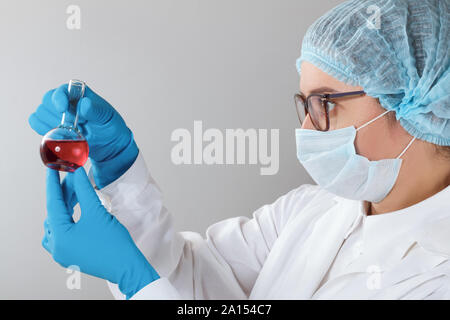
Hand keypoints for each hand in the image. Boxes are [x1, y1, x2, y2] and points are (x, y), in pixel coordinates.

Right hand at [29, 84, 138, 187]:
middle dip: (56, 114)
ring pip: (40, 113)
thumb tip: (84, 104)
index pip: (62, 90)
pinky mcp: (50, 125)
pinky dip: (44, 131)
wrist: (108, 144)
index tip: (62, 109)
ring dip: (51, 124)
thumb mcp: (107, 117)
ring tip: (71, 132)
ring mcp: (56, 113)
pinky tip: (60, 136)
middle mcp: (65, 101)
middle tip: (74, 126)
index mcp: (78, 93)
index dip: (59, 98)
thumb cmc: (109, 126)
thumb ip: (96, 110)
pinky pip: (36, 124)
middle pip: (47, 101)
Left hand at [43, 167, 158, 298]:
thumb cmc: (114, 244)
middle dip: (64, 195)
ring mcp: (63, 253)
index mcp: (60, 237)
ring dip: (65, 207)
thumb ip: (84, 190)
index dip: (54, 184)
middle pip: (56, 213)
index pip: (53, 204)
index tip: (52, 169)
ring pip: (58, 223)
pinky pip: (63, 233)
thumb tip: (76, 173)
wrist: (127, 266)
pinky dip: (68, 219)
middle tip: (71, 177)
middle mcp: (57, 247)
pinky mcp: (71, 255)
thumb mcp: (97, 212)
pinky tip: (75, 210)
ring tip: (75, 192)